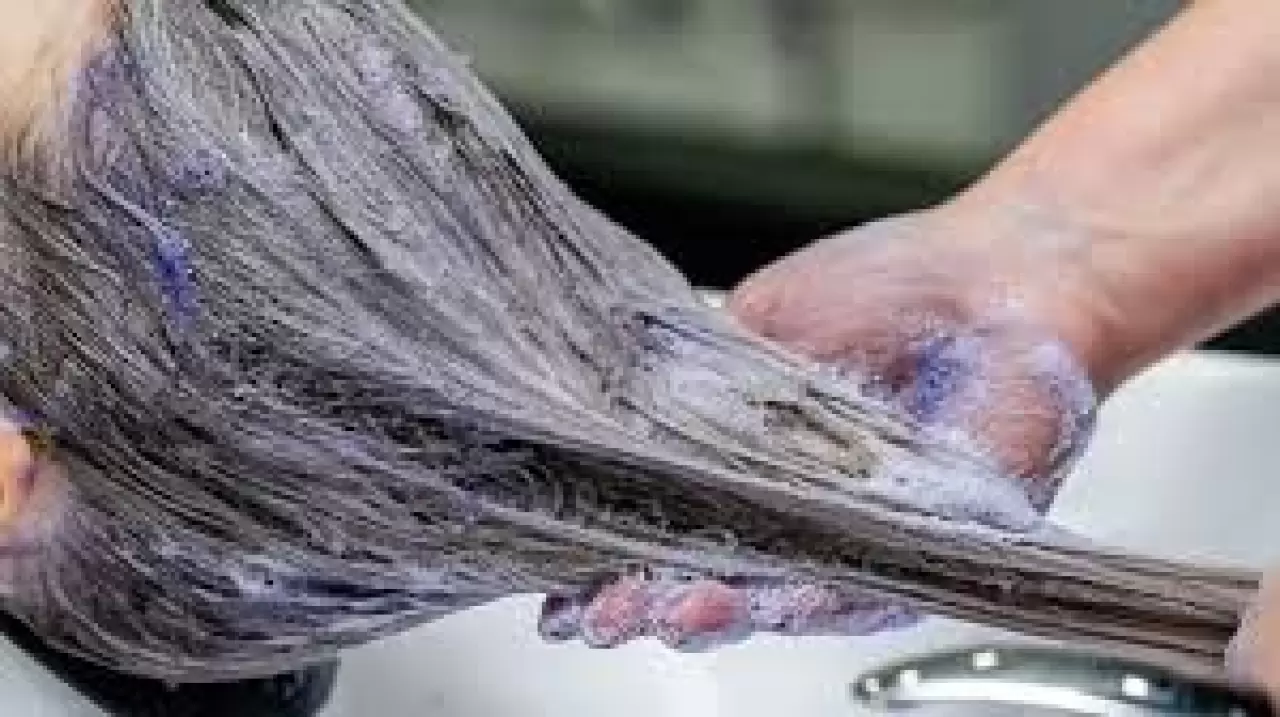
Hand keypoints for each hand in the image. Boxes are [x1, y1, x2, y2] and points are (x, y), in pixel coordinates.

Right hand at [539, 204, 1103, 650]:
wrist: (1005, 272)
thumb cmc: (891, 286)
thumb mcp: (766, 322)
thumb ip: (702, 383)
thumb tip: (621, 425)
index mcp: (756, 464)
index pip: (676, 529)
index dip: (619, 563)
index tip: (568, 587)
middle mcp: (806, 515)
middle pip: (720, 580)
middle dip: (658, 602)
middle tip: (608, 613)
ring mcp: (866, 538)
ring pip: (787, 599)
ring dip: (728, 610)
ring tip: (676, 609)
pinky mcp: (936, 548)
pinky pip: (877, 585)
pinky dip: (828, 595)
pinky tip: (780, 599)